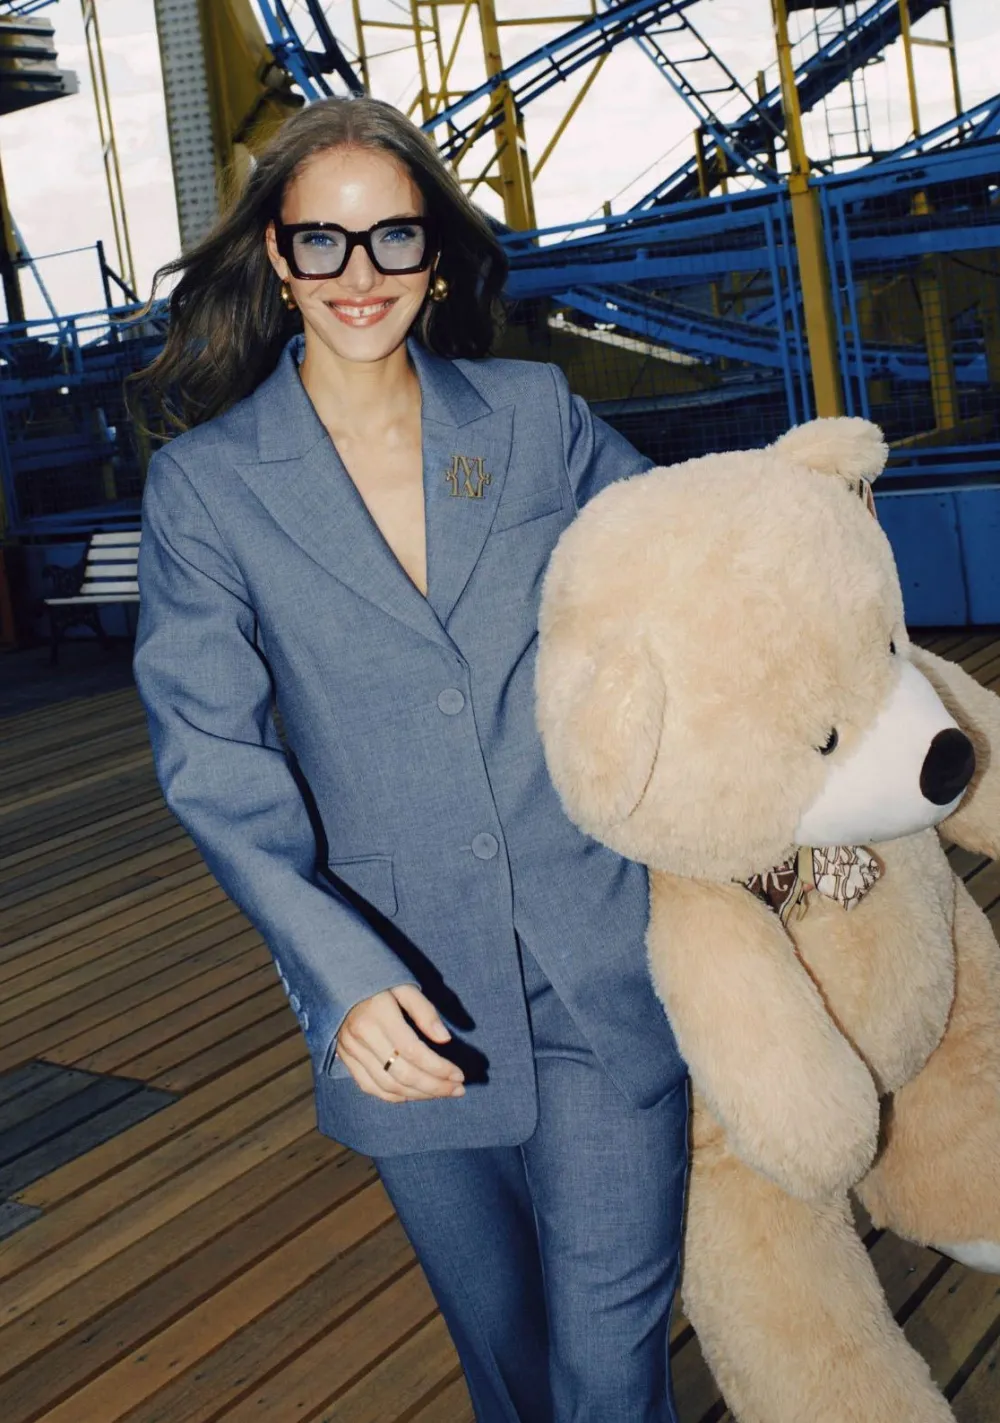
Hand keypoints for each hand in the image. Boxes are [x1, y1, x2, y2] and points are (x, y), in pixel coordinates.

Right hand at [335, 984, 465, 1102]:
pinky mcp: (345, 1059)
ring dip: (419, 1095)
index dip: (439, 1068)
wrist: (339, 980)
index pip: (413, 1051)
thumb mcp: (404, 986)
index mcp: (378, 1015)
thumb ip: (425, 1012)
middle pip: (402, 1074)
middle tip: (458, 1089)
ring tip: (441, 1093)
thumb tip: (444, 1039)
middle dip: (434, 1086)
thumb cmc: (379, 982)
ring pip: (388, 1086)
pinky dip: (394, 1096)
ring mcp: (350, 1051)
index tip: (459, 1075)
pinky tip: (414, 1094)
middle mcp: (361, 1037)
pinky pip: (370, 1087)